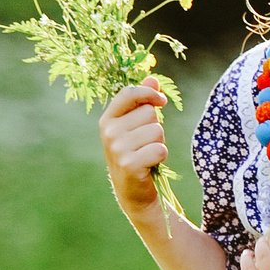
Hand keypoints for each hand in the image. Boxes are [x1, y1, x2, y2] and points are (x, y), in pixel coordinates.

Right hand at [100, 79, 168, 211]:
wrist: (133, 191)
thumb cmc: (137, 153)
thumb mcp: (136, 127)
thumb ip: (144, 102)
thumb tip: (152, 78)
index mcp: (108, 119)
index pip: (129, 93)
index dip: (149, 94)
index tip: (161, 102)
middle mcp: (109, 132)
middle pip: (149, 113)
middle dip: (155, 127)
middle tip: (146, 144)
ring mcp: (117, 148)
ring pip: (157, 131)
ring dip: (159, 143)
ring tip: (147, 154)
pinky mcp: (130, 164)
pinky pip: (160, 149)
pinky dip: (161, 156)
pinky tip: (150, 165)